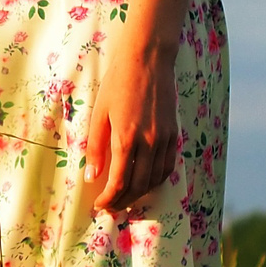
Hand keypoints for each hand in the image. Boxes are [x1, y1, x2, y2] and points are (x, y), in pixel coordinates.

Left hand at [83, 41, 179, 214]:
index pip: (119, 182)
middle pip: (138, 186)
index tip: (100, 204)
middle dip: (123, 201)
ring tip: (125, 198)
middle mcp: (149, 142)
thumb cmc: (118, 83)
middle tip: (111, 206)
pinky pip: (167, 166)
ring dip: (140, 194)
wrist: (147, 60)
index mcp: (126, 138)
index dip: (109, 198)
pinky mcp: (174, 133)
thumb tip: (92, 176)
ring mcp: (164, 139)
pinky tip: (145, 181)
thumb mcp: (99, 114)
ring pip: (155, 179)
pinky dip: (156, 179)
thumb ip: (95, 147)